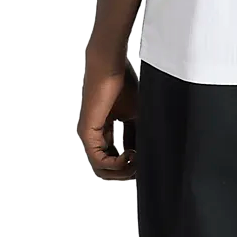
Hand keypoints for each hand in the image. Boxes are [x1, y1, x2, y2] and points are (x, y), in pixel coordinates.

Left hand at [78, 45, 139, 180]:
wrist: (110, 63)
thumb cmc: (123, 81)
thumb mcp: (136, 113)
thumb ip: (138, 134)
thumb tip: (149, 155)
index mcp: (104, 129)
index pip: (116, 157)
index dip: (133, 164)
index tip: (147, 160)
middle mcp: (94, 135)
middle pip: (108, 169)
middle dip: (127, 172)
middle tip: (142, 164)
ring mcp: (88, 135)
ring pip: (102, 170)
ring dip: (122, 171)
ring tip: (137, 160)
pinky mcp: (86, 132)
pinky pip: (98, 161)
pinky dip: (116, 164)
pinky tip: (129, 155)